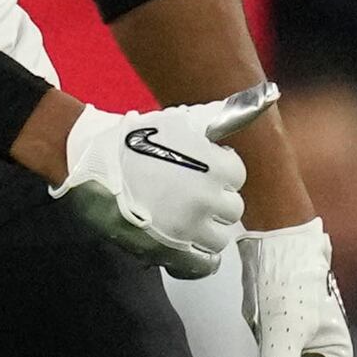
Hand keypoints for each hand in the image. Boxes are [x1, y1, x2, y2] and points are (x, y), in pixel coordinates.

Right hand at [52, 82, 276, 277]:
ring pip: (220, 237)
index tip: (197, 168)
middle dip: (213, 200)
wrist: (85, 158)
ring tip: (180, 215)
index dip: (217, 170)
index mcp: (217, 167)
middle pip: (232, 208)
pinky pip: (204, 264)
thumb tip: (270, 93)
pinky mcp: (170, 249)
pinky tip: (184, 242)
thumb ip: (228, 114)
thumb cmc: (134, 137)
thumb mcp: (182, 119)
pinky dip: (199, 258)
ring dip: (205, 228)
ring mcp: (189, 226)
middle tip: (185, 191)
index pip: (237, 176)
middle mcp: (209, 198)